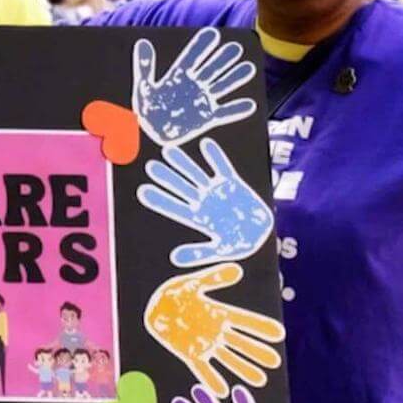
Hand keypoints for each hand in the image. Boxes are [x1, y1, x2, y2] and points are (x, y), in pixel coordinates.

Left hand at [133, 27, 256, 147]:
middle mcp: (194, 85)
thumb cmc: (146, 109)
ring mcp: (202, 100)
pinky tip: (249, 105)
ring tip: (248, 68)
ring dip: (235, 78)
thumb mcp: (144, 87)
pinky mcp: (207, 117)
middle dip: (223, 59)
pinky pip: (225, 113)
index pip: (193, 57)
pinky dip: (236, 110)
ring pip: (222, 86)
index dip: (202, 46)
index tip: (212, 34)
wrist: (151, 133)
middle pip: (212, 68)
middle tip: (235, 48)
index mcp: (178, 76)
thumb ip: (144, 66)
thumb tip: (142, 43)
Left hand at [137, 140, 272, 266]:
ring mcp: (216, 190)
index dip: (159, 199)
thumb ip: (198, 253)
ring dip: (183, 163)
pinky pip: (222, 167)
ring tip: (168, 150)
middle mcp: (202, 201)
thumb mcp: (220, 251)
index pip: (173, 207)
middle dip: (166, 177)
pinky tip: (205, 144)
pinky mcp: (232, 183)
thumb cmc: (238, 244)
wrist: (260, 233)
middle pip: (181, 187)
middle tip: (150, 166)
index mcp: (197, 218)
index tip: (142, 191)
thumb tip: (175, 258)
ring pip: (196, 174)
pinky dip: (215, 156)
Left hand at [145, 264, 283, 396]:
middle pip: (242, 343)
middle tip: (274, 362)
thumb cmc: (176, 292)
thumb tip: (237, 270)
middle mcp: (218, 331)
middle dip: (257, 352)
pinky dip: (211, 379)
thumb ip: (214, 278)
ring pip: (228, 359)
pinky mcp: (191, 353)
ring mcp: (206, 344)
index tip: (279, 334)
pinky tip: (222, 391)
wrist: (156, 307)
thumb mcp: (193, 283)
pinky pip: (203, 369)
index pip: (246, 321)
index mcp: (221, 314)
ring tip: (260, 380)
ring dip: (243, 368)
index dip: (261, 327)